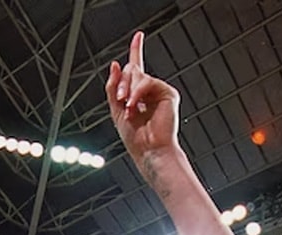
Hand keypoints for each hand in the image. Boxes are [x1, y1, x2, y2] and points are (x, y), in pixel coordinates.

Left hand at [105, 32, 179, 168]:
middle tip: (120, 99)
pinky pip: (147, 82)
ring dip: (127, 89)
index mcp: (140, 95)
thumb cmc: (135, 138)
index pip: (137, 69)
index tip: (139, 36)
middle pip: (132, 71)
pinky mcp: (169, 94)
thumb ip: (113, 87)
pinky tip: (134, 106)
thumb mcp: (116, 110)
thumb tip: (115, 63)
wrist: (149, 150)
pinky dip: (137, 93)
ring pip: (138, 75)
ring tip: (128, 107)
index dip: (136, 51)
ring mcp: (160, 91)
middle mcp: (151, 91)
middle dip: (121, 83)